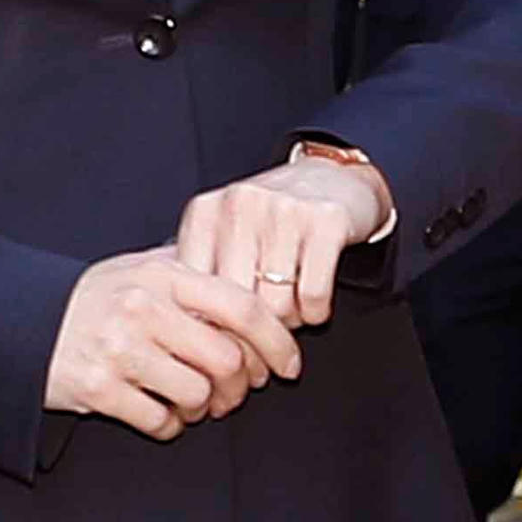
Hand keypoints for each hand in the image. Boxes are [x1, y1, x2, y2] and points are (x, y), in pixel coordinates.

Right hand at [43, 246, 304, 439]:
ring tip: (194, 402)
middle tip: (236, 392)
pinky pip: (160, 421)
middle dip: (242, 385)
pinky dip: (171, 425)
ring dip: (205, 408)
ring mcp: (119, 349)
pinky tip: (163, 413)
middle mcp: (143, 308)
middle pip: (226, 359)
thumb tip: (260, 297)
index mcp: (163, 274)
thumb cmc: (94, 299)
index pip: (243, 307)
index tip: (290, 364)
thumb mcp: (142, 270)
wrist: (21, 322)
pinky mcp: (99, 390)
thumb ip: (195, 278)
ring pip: (198, 394)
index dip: (277, 341)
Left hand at [174, 152, 392, 328]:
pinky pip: (313, 295)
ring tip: (289, 308)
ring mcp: (283, 209)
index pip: (196, 294)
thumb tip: (190, 338)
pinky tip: (313, 301)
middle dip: (253, 331)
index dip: (213, 331)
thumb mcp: (224, 237)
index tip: (227, 344)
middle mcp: (239, 205)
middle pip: (236, 305)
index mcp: (204, 213)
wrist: (330, 177)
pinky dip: (316, 312)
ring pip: (277, 306)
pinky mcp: (326, 220)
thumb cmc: (269, 219)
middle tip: (263, 333)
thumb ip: (201, 277)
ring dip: (288, 321)